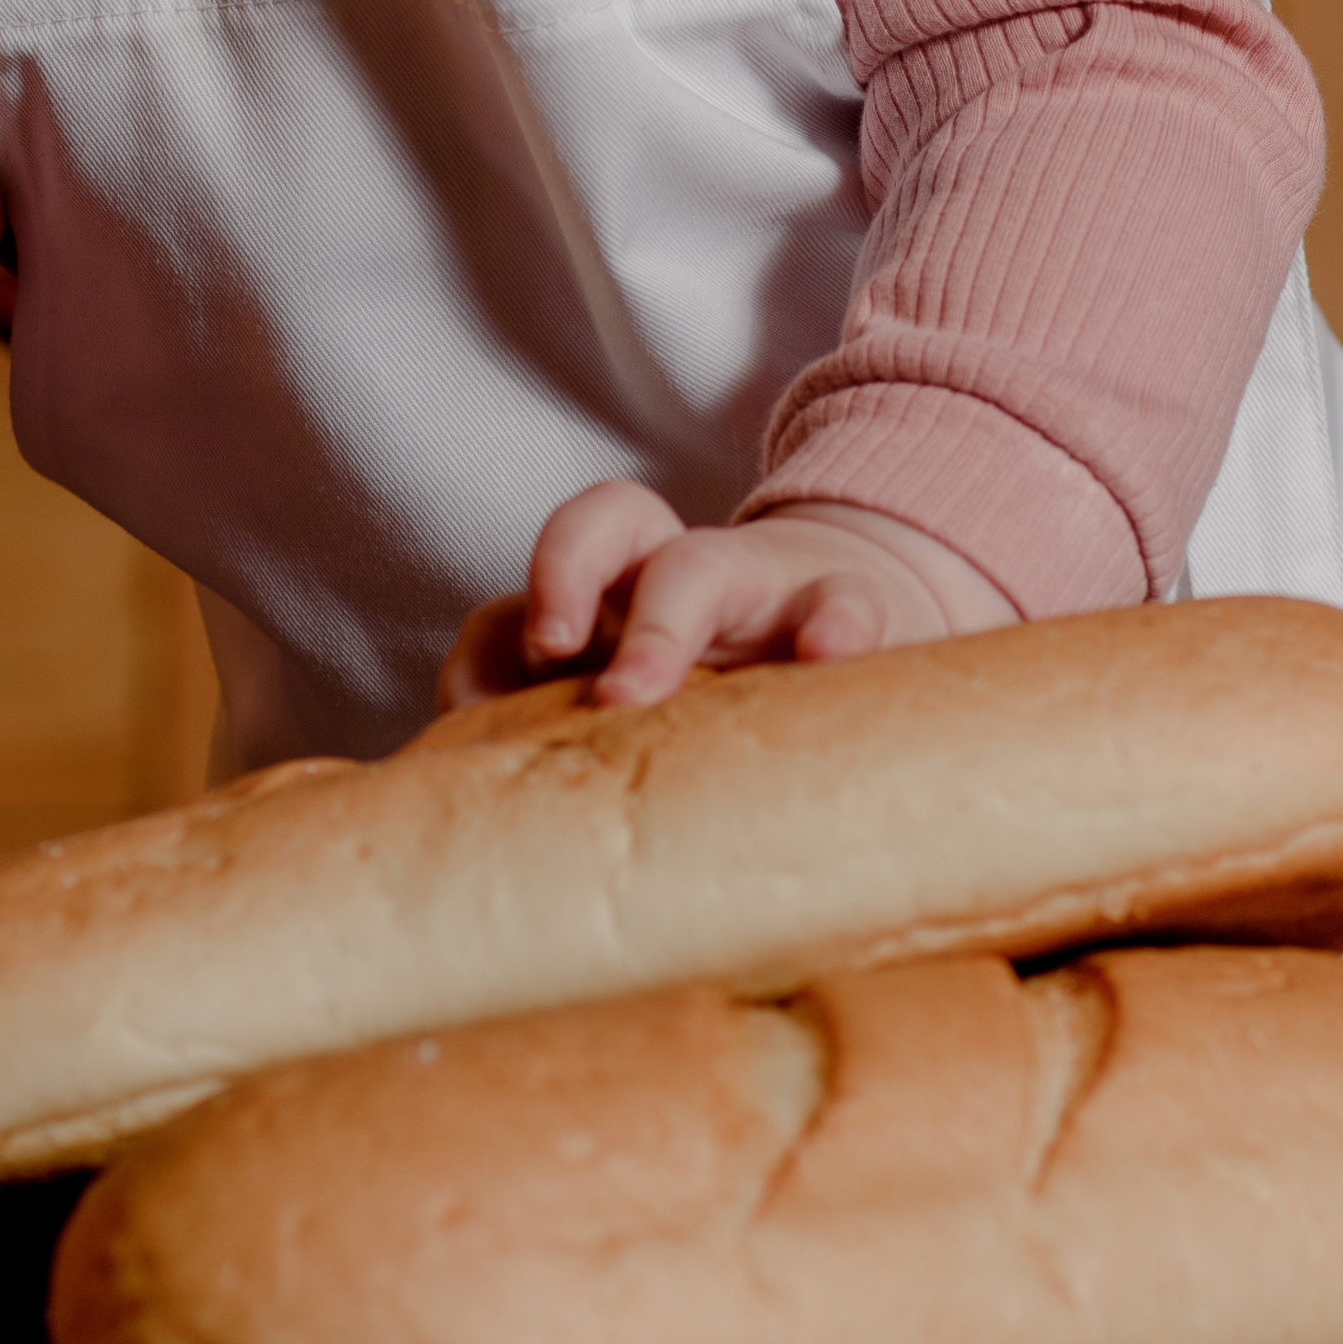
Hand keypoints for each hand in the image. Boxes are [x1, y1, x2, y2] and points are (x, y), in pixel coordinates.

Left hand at [438, 481, 1015, 713]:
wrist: (872, 623)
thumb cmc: (736, 682)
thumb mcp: (656, 699)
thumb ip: (571, 732)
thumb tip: (485, 818)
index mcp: (623, 591)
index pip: (536, 573)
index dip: (498, 625)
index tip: (470, 706)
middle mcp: (678, 572)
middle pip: (608, 524)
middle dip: (560, 577)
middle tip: (546, 657)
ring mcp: (760, 584)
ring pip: (698, 564)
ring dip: (657, 625)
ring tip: (634, 692)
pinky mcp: (851, 610)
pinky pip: (844, 605)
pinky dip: (833, 626)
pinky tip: (823, 661)